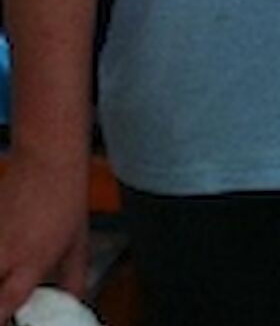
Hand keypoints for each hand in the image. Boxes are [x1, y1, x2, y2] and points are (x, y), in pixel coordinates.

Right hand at [0, 160, 89, 317]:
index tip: (5, 317)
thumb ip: (73, 278)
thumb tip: (73, 300)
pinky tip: (7, 250)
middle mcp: (3, 254)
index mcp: (31, 262)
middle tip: (7, 294)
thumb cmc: (65, 200)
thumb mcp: (78, 245)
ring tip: (8, 271)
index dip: (0, 316)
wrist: (47, 162)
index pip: (3, 304)